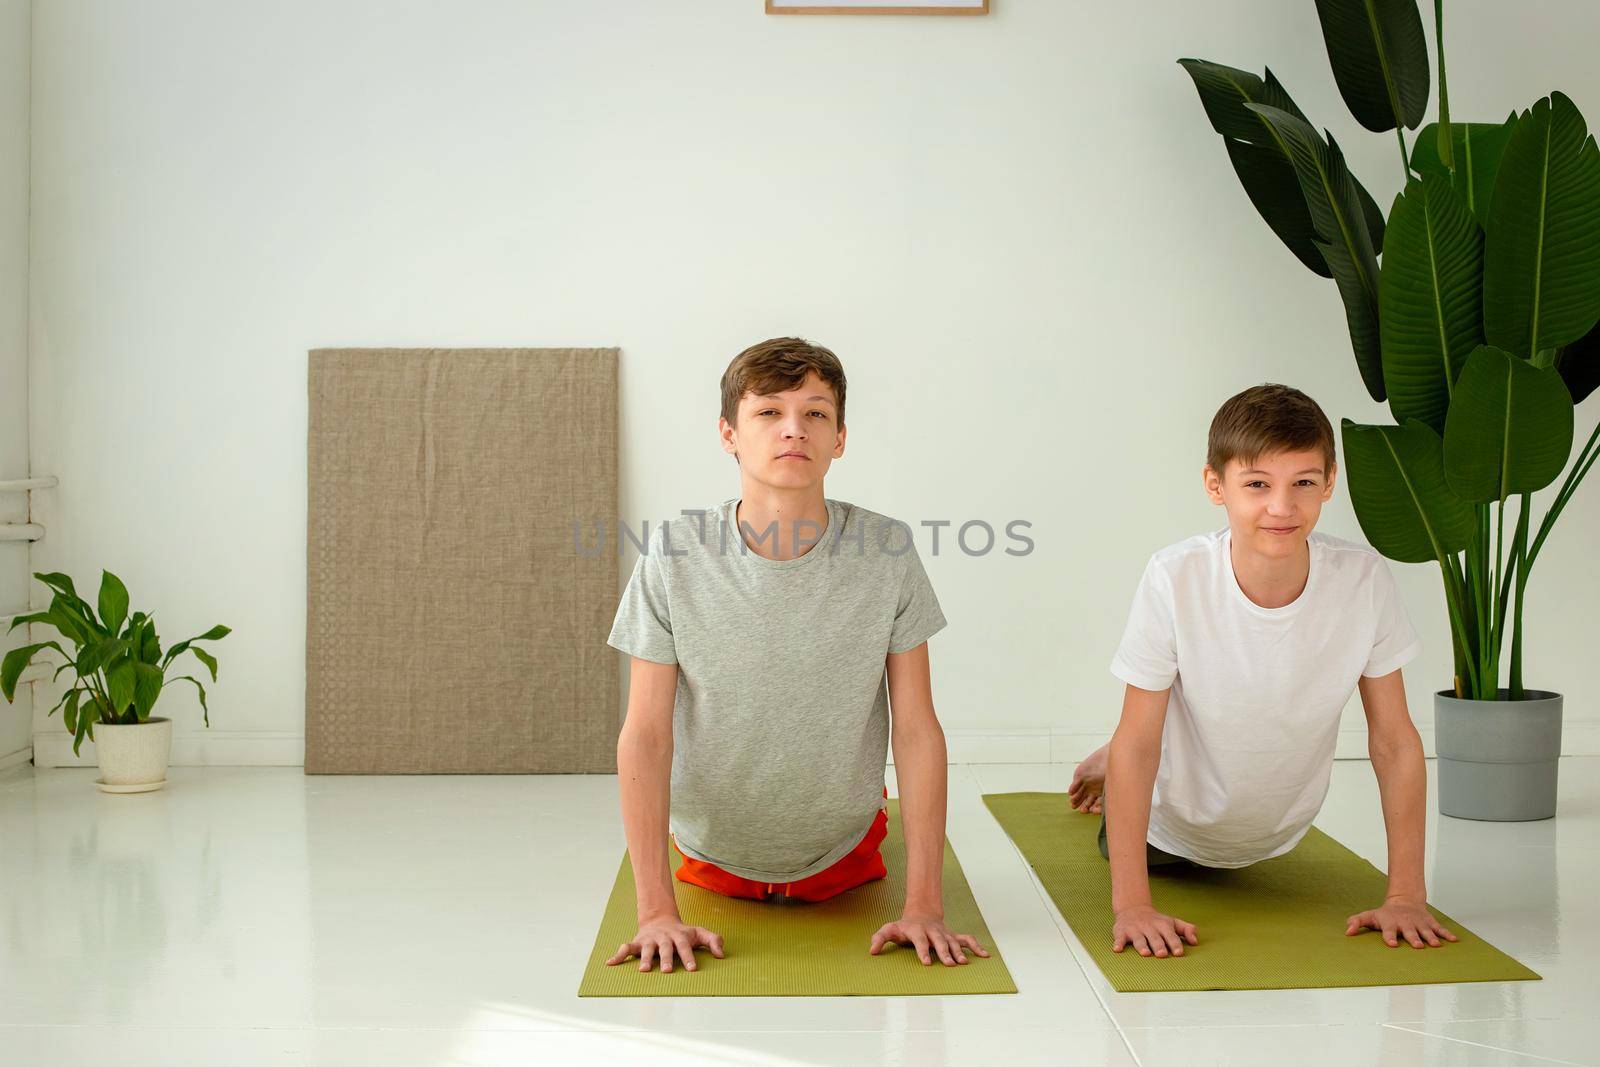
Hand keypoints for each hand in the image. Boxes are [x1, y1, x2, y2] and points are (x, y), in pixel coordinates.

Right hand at [605, 916, 724, 972]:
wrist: (660, 919)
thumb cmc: (683, 932)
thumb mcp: (699, 933)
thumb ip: (713, 940)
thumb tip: (721, 954)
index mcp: (679, 936)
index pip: (685, 946)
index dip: (689, 957)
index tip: (692, 969)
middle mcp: (664, 938)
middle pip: (665, 948)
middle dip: (666, 959)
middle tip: (667, 971)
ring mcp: (650, 940)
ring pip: (646, 949)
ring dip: (644, 958)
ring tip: (643, 970)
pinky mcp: (637, 942)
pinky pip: (626, 948)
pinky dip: (618, 955)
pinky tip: (610, 963)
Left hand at [869, 913, 989, 965]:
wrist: (921, 913)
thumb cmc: (904, 926)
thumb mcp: (889, 929)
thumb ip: (879, 938)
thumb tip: (872, 951)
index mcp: (917, 931)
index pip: (920, 941)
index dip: (922, 951)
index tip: (925, 963)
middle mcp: (933, 932)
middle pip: (939, 942)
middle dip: (944, 953)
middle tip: (950, 965)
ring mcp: (944, 934)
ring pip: (953, 942)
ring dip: (959, 952)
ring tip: (963, 964)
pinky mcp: (952, 936)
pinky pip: (967, 940)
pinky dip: (976, 947)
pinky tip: (984, 955)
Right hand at [1112, 903, 1196, 957]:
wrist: (1133, 908)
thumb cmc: (1156, 921)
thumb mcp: (1172, 922)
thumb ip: (1186, 930)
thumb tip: (1195, 942)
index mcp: (1162, 925)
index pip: (1170, 935)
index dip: (1175, 943)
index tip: (1178, 953)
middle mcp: (1149, 927)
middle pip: (1154, 938)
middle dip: (1158, 945)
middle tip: (1162, 954)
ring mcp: (1135, 929)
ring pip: (1139, 939)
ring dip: (1142, 946)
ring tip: (1145, 953)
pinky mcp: (1121, 931)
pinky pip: (1119, 938)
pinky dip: (1118, 943)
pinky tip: (1117, 949)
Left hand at [1345, 897, 1457, 948]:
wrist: (1404, 901)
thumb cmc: (1385, 914)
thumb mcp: (1369, 916)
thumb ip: (1357, 922)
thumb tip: (1347, 932)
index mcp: (1390, 923)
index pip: (1388, 931)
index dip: (1390, 937)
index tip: (1393, 944)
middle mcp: (1405, 923)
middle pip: (1409, 931)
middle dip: (1413, 938)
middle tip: (1417, 945)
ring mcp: (1419, 923)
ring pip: (1426, 930)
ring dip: (1430, 937)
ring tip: (1435, 945)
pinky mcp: (1429, 922)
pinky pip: (1439, 928)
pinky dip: (1446, 934)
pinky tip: (1454, 940)